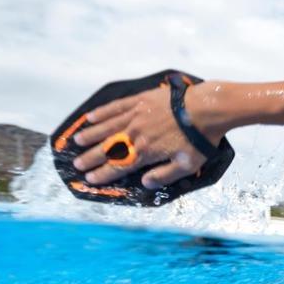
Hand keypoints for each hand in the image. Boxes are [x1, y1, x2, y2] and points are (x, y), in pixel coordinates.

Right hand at [72, 84, 220, 189]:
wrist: (206, 108)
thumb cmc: (200, 139)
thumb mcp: (187, 165)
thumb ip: (164, 176)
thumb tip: (144, 183)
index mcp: (146, 152)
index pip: (119, 166)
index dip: (103, 173)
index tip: (89, 179)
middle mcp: (135, 134)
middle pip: (108, 147)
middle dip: (91, 157)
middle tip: (77, 164)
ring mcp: (135, 115)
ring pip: (107, 126)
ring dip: (91, 135)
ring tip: (77, 141)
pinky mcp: (139, 100)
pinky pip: (116, 107)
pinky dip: (102, 113)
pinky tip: (91, 117)